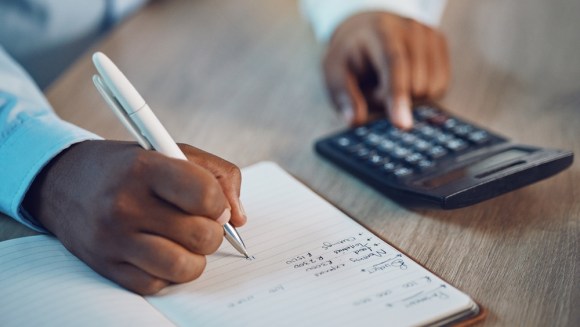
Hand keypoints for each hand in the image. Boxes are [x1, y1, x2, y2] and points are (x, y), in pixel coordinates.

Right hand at [23, 140, 243, 294]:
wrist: (64, 182)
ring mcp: (114, 239)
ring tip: (186, 242)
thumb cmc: (127, 167)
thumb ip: (217, 175)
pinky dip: (169, 273)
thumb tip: (238, 218)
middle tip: (201, 222)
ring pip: (184, 266)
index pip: (204, 194)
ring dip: (195, 258)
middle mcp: (126, 204)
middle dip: (212, 231)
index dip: (220, 203)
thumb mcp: (171, 151)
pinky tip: (162, 252)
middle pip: (201, 235)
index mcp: (145, 168)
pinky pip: (157, 284)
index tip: (214, 205)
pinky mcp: (107, 266)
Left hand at [323, 12, 449, 128]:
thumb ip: (344, 95)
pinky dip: (422, 92)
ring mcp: (429, 35)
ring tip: (387, 80)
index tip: (402, 125)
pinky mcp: (441, 44)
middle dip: (391, 98)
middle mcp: (410, 29)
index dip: (398, 96)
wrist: (366, 29)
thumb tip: (355, 120)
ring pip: (430, 89)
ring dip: (408, 97)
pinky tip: (406, 78)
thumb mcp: (335, 72)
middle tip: (373, 87)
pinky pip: (440, 86)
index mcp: (381, 32)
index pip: (394, 65)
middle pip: (415, 84)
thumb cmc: (350, 55)